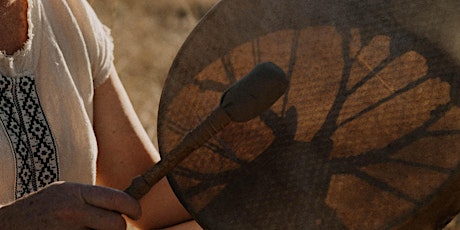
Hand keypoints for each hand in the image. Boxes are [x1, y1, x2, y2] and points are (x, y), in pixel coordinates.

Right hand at [0, 181, 140, 229]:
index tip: (136, 213)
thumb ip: (91, 198)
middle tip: (109, 227)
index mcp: (76, 192)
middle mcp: (72, 210)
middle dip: (117, 228)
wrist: (7, 225)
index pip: (117, 198)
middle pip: (116, 224)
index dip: (133, 207)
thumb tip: (123, 204)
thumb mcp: (65, 192)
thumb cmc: (41, 208)